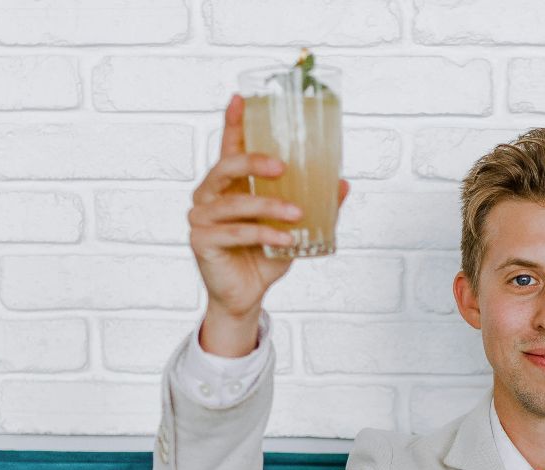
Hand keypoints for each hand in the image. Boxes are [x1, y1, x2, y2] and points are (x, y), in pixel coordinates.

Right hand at [187, 91, 349, 319]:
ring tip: (297, 213)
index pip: (228, 147)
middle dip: (253, 161)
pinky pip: (237, 233)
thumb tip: (343, 183)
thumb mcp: (293, 228)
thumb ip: (315, 205)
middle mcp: (209, 196)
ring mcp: (201, 218)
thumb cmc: (264, 256)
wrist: (246, 296)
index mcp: (227, 185)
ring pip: (235, 203)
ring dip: (269, 207)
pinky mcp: (202, 242)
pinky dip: (265, 235)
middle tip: (283, 165)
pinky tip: (287, 240)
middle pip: (225, 167)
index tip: (240, 98)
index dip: (233, 122)